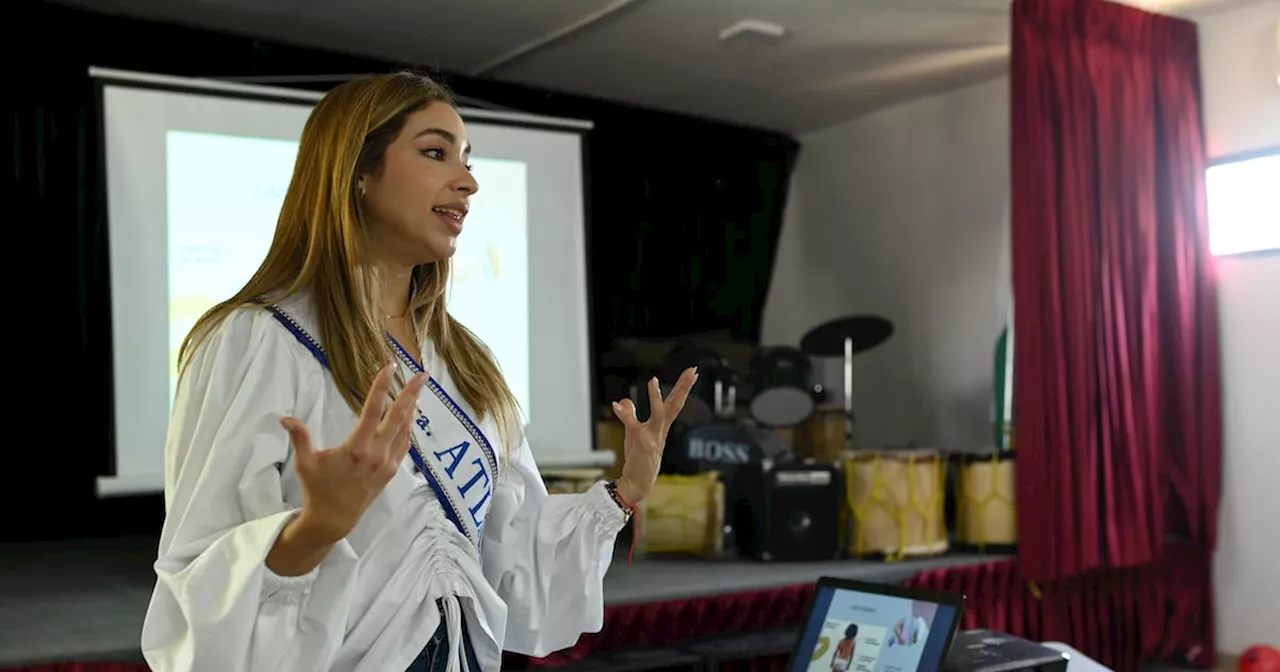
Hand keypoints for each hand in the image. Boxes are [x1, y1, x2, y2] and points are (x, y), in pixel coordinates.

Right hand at [279, 362, 428, 544]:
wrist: (334, 519)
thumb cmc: (318, 489)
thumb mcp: (305, 463)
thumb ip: (300, 438)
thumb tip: (284, 418)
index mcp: (357, 448)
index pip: (373, 410)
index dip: (382, 386)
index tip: (390, 367)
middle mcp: (377, 453)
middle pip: (399, 416)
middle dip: (412, 393)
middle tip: (423, 375)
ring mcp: (387, 463)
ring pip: (405, 430)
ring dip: (412, 409)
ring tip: (418, 390)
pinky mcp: (391, 471)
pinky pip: (404, 445)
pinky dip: (408, 429)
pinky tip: (410, 418)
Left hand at [611, 368, 697, 502]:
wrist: (638, 482)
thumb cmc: (638, 459)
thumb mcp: (633, 433)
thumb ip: (630, 416)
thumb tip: (623, 401)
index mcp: (662, 427)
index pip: (675, 403)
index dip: (683, 387)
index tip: (692, 372)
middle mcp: (660, 430)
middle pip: (675, 405)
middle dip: (683, 387)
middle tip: (693, 371)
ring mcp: (653, 437)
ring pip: (659, 415)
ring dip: (656, 398)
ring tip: (653, 381)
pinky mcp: (641, 443)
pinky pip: (633, 425)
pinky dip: (625, 414)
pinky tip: (616, 405)